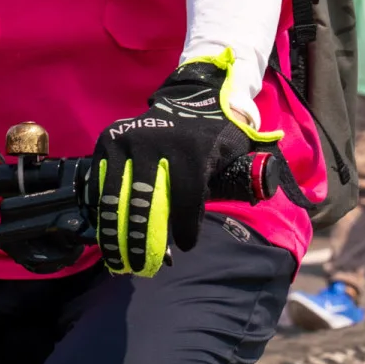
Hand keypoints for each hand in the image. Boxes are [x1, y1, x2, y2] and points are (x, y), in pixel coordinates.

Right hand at [92, 56, 259, 276]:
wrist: (189, 98)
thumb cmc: (216, 135)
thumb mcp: (238, 150)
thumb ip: (249, 176)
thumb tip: (261, 196)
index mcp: (191, 150)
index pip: (185, 199)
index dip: (184, 228)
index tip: (184, 249)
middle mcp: (155, 143)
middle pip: (145, 204)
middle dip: (143, 241)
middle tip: (145, 265)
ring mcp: (128, 140)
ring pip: (117, 196)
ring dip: (115, 233)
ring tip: (120, 259)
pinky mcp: (109, 140)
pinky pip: (102, 182)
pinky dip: (105, 209)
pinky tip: (109, 233)